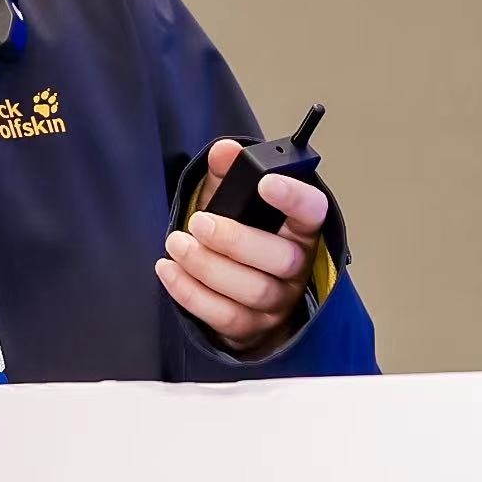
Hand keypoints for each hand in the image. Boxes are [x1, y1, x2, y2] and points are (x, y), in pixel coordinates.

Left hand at [155, 139, 329, 353]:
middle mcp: (297, 269)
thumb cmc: (240, 240)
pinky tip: (168, 269)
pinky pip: (224, 316)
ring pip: (252, 290)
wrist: (231, 290)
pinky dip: (191, 293)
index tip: (265, 183)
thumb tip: (223, 151)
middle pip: (280, 259)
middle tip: (199, 223)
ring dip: (208, 267)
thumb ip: (229, 176)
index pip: (313, 212)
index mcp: (301, 230)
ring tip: (177, 244)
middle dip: (236, 240)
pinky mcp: (250, 329)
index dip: (294, 198)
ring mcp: (277, 303)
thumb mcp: (234, 204)